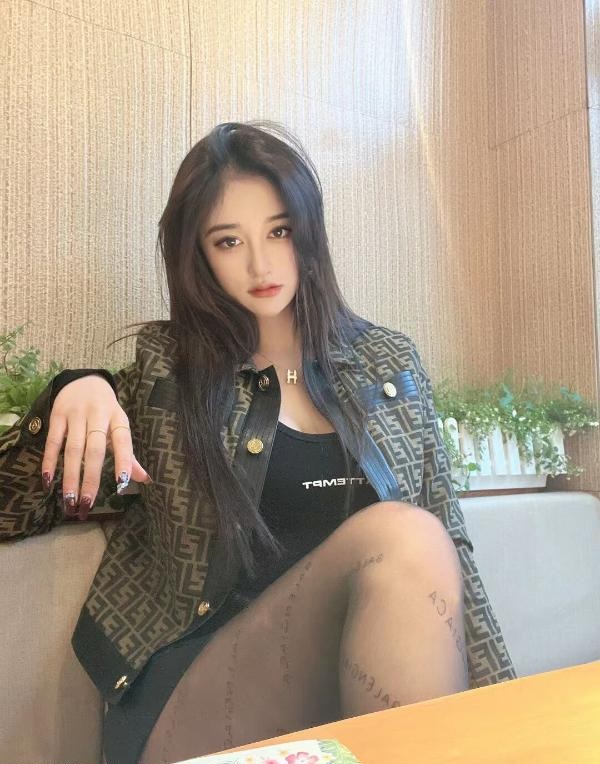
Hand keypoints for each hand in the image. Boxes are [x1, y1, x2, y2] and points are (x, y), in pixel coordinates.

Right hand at [41, 375, 151, 519]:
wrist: (84, 380)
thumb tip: (145, 479)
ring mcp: (76, 414)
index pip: (123, 441)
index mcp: (118, 419)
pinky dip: (49, 461)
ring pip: (72, 448)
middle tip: (87, 504)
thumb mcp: (119, 426)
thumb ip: (129, 454)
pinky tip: (48, 481)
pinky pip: (52, 441)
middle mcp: (98, 415)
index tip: (122, 483)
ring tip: (69, 499)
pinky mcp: (57, 415)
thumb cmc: (106, 411)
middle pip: (95, 449)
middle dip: (91, 477)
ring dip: (70, 475)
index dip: (123, 461)